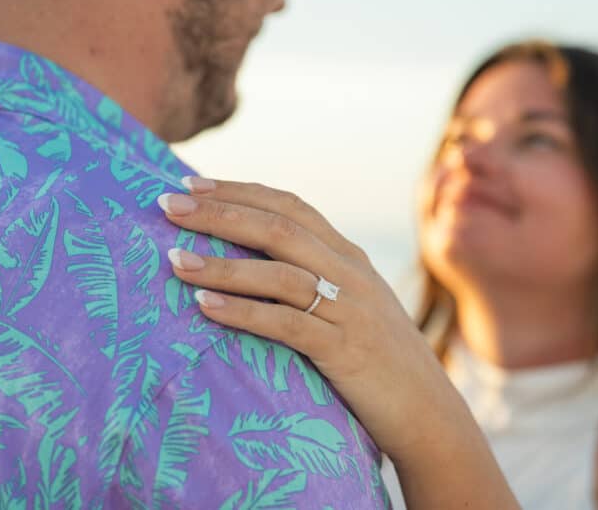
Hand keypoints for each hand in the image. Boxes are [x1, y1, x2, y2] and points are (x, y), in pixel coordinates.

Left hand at [155, 177, 457, 461]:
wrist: (429, 412)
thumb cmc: (381, 363)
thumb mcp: (355, 306)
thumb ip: (318, 278)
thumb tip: (257, 264)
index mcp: (350, 257)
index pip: (290, 207)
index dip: (240, 192)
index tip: (192, 184)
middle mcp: (351, 273)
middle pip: (277, 229)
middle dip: (220, 214)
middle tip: (168, 206)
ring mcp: (349, 310)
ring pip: (278, 274)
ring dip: (221, 264)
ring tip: (174, 260)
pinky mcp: (345, 350)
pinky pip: (286, 324)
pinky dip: (242, 312)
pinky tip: (203, 307)